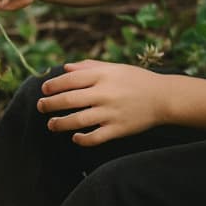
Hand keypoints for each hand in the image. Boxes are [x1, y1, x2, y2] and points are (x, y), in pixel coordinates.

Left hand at [37, 60, 165, 145]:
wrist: (164, 97)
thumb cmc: (137, 80)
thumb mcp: (115, 68)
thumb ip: (90, 67)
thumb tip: (65, 68)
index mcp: (104, 75)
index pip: (70, 79)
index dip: (53, 85)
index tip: (44, 89)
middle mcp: (105, 93)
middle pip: (69, 100)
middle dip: (50, 104)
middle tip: (40, 106)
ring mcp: (111, 112)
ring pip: (77, 121)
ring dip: (59, 124)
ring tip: (51, 124)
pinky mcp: (118, 129)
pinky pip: (94, 137)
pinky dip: (82, 139)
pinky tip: (75, 137)